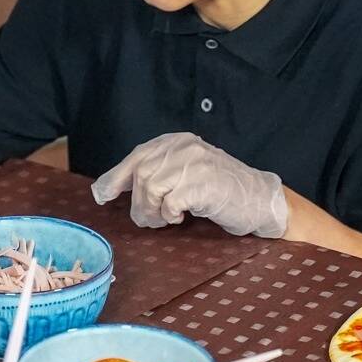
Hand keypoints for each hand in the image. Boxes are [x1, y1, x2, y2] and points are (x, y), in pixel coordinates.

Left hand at [91, 132, 289, 237]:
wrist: (259, 199)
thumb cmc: (219, 191)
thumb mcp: (186, 173)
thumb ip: (156, 173)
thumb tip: (113, 186)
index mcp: (178, 141)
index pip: (138, 155)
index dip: (116, 176)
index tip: (102, 194)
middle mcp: (185, 146)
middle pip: (142, 174)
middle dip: (138, 203)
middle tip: (147, 220)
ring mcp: (195, 162)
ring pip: (152, 187)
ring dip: (151, 211)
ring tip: (163, 220)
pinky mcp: (204, 183)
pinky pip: (170, 202)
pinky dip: (170, 214)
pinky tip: (180, 217)